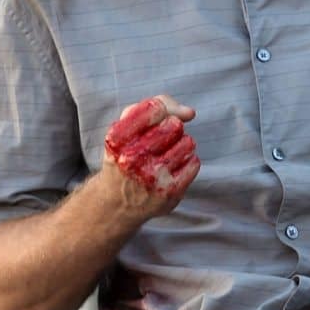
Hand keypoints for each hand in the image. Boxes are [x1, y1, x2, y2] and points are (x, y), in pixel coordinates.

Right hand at [102, 94, 199, 220]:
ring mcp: (152, 176)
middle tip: (160, 140)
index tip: (158, 117)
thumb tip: (190, 112)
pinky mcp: (169, 191)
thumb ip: (156, 106)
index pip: (155, 107)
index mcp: (117, 138)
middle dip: (172, 128)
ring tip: (167, 155)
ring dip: (181, 145)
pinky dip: (187, 162)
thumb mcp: (126, 127)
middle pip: (174, 124)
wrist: (116, 203)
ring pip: (187, 142)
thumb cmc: (125, 156)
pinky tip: (173, 169)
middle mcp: (132, 157)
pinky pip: (194, 162)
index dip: (162, 109)